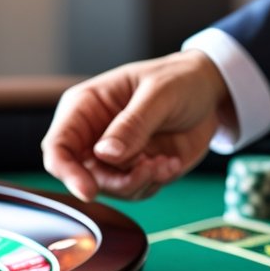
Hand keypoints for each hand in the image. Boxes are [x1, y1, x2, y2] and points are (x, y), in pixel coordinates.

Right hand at [41, 50, 233, 200]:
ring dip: (140, 182)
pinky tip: (170, 162)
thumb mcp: (159, 94)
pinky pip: (135, 191)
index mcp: (86, 107)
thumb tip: (105, 154)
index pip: (58, 146)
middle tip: (149, 169)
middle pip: (83, 176)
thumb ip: (132, 124)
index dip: (66, 172)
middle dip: (117, 181)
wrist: (211, 93)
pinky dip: (154, 182)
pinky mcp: (136, 169)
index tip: (88, 190)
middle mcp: (94, 135)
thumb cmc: (179, 80)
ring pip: (111, 189)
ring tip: (165, 162)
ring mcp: (115, 156)